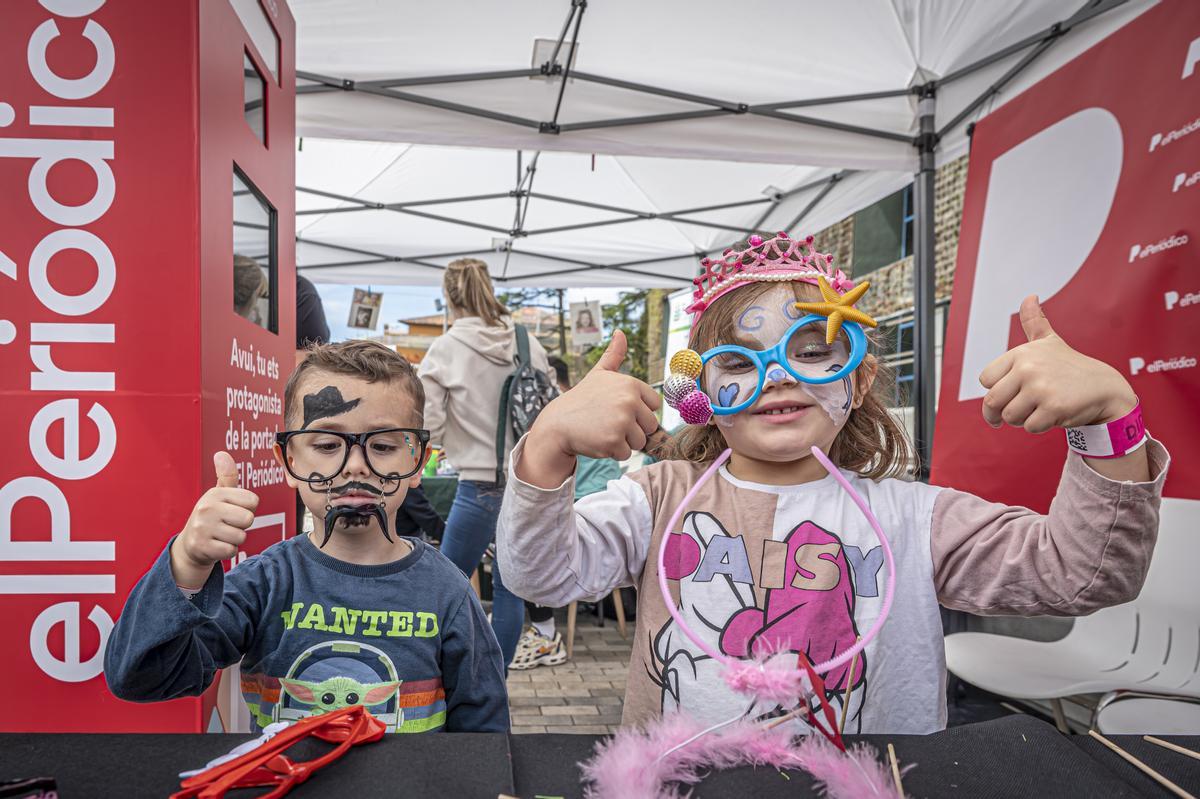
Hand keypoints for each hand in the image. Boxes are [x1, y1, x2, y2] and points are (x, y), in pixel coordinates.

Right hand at [170, 452, 259, 588]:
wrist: (190, 544)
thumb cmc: (212, 516)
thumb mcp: (219, 495)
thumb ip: (227, 475)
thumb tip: (221, 454)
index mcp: (215, 493)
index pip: (253, 501)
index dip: (247, 508)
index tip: (233, 510)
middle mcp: (207, 508)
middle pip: (248, 519)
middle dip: (242, 525)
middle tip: (228, 524)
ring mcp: (203, 528)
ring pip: (241, 537)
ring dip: (235, 539)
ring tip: (221, 534)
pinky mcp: (202, 546)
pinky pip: (232, 550)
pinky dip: (228, 551)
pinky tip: (217, 545)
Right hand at [519, 331, 661, 487]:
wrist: (558, 423)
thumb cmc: (582, 399)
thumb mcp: (599, 374)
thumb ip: (614, 355)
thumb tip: (621, 332)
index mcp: (631, 384)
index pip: (655, 405)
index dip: (639, 411)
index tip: (619, 409)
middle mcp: (629, 401)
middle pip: (650, 425)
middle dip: (632, 429)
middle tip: (609, 422)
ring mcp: (622, 422)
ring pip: (639, 441)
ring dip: (623, 441)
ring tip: (603, 430)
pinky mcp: (613, 441)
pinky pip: (626, 453)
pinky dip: (612, 452)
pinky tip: (597, 440)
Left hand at [979, 296, 1137, 433]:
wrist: (1105, 387)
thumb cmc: (1070, 366)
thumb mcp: (1049, 341)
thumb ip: (1034, 321)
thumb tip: (1029, 296)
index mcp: (1021, 354)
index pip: (985, 379)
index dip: (996, 390)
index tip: (1008, 392)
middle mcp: (1028, 368)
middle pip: (992, 401)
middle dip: (999, 413)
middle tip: (1012, 414)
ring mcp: (1040, 388)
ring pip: (1009, 417)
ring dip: (1021, 420)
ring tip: (1038, 409)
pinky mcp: (1053, 408)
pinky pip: (1029, 427)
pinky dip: (1039, 426)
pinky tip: (1052, 414)